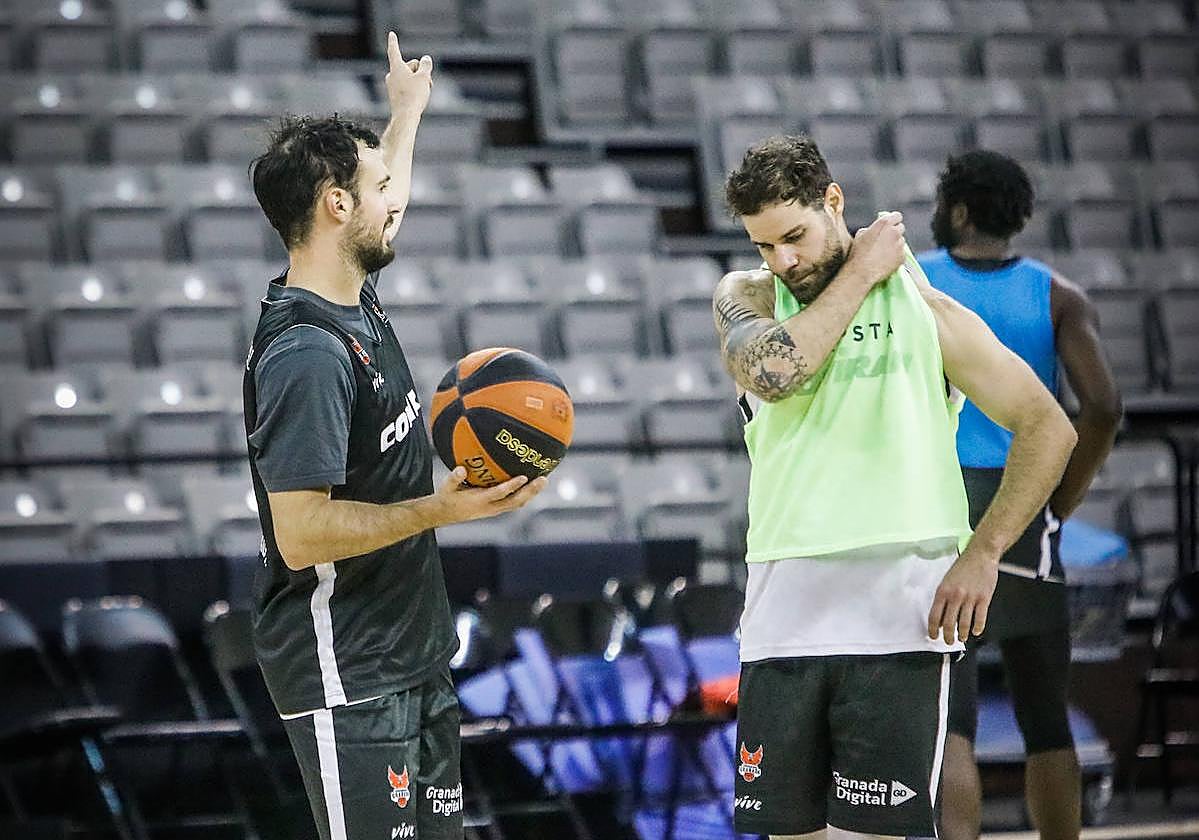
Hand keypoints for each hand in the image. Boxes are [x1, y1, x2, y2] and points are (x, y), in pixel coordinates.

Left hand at [384, 30, 432, 117]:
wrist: (405, 117)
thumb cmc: (414, 96)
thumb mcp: (424, 77)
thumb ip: (426, 65)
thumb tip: (426, 59)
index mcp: (396, 67)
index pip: (394, 51)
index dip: (394, 42)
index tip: (391, 34)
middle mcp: (391, 75)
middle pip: (409, 66)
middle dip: (420, 72)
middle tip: (427, 83)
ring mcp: (392, 86)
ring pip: (410, 78)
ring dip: (419, 82)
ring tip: (424, 93)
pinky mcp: (395, 96)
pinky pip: (407, 88)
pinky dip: (415, 90)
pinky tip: (419, 99)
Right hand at [429, 466, 546, 526]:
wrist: (446, 513)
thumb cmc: (447, 496)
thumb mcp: (446, 487)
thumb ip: (454, 478)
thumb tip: (461, 469)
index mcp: (479, 501)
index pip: (498, 493)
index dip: (511, 486)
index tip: (524, 477)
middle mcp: (490, 507)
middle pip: (515, 501)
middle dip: (530, 491)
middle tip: (543, 479)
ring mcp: (495, 509)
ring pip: (517, 503)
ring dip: (531, 493)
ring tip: (543, 480)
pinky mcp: (497, 509)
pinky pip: (515, 503)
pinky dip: (526, 495)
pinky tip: (533, 485)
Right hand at [844, 211, 905, 287]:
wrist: (862, 271)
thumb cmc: (858, 252)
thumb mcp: (861, 234)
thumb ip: (872, 228)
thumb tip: (876, 230)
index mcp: (885, 223)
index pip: (897, 216)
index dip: (893, 220)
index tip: (890, 225)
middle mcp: (895, 232)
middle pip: (901, 228)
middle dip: (895, 232)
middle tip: (886, 239)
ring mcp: (900, 244)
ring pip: (901, 241)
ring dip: (895, 244)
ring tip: (884, 252)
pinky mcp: (902, 256)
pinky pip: (901, 253)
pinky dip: (896, 256)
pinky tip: (886, 260)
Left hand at [927, 543, 998, 644]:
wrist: (981, 555)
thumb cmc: (963, 566)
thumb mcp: (947, 580)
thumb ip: (943, 597)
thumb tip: (941, 616)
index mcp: (943, 591)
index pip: (934, 616)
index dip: (933, 629)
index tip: (933, 635)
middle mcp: (955, 596)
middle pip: (949, 623)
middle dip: (947, 636)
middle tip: (948, 641)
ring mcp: (970, 598)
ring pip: (964, 623)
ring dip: (962, 634)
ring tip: (961, 638)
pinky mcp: (984, 598)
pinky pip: (980, 618)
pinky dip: (977, 628)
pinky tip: (975, 631)